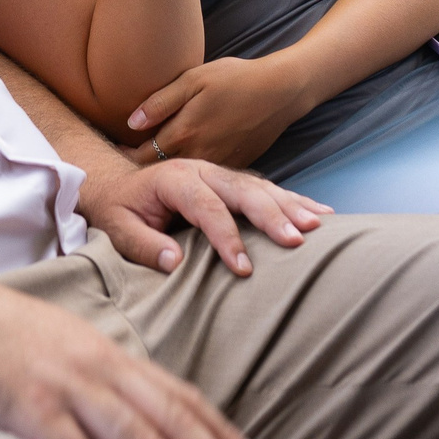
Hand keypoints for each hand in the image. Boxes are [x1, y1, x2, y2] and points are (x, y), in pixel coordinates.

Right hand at [0, 275, 265, 438]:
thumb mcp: (62, 347)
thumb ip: (98, 379)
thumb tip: (126, 416)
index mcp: (108, 352)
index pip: (179, 393)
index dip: (220, 428)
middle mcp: (99, 367)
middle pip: (172, 417)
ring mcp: (67, 386)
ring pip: (137, 438)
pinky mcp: (32, 408)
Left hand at [75, 153, 329, 276]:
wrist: (119, 183)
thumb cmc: (120, 209)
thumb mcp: (117, 228)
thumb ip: (143, 245)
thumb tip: (175, 262)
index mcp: (175, 179)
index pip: (206, 207)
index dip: (226, 237)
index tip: (243, 268)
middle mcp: (203, 170)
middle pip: (243, 190)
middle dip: (271, 216)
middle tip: (296, 241)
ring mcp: (221, 173)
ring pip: (261, 187)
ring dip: (291, 206)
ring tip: (318, 226)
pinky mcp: (233, 182)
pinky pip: (268, 189)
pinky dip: (294, 201)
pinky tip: (321, 212)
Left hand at [126, 56, 317, 170]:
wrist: (282, 92)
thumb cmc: (235, 79)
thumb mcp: (194, 80)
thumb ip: (160, 102)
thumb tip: (130, 123)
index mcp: (184, 134)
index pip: (142, 156)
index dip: (124, 157)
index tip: (112, 155)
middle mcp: (199, 156)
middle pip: (160, 172)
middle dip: (141, 171)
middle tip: (124, 167)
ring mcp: (219, 166)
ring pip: (184, 178)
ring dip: (168, 176)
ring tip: (153, 170)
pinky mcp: (235, 168)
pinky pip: (206, 178)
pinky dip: (194, 176)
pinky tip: (187, 168)